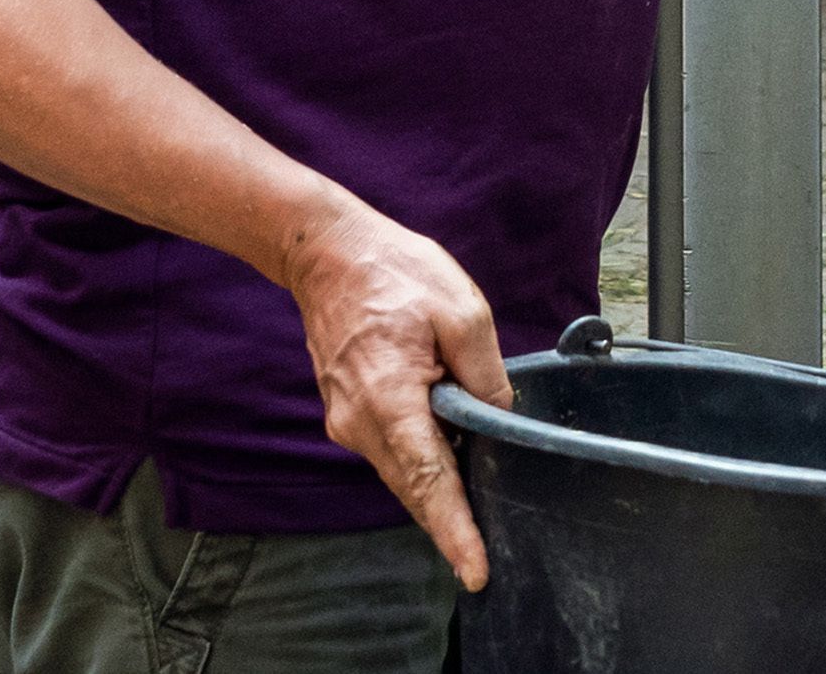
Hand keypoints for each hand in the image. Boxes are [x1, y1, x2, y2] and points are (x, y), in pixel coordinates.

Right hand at [278, 192, 511, 589]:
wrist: (327, 253)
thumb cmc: (393, 273)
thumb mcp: (462, 311)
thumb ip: (485, 374)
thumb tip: (498, 418)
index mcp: (390, 399)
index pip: (429, 481)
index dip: (455, 531)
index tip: (475, 572)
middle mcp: (360, 422)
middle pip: (414, 488)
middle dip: (450, 521)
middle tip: (483, 556)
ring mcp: (347, 421)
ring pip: (401, 473)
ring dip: (435, 489)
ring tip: (472, 508)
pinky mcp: (347, 413)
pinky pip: (389, 451)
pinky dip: (417, 462)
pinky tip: (445, 458)